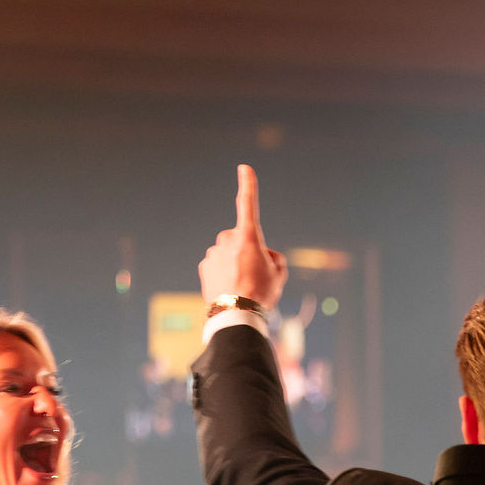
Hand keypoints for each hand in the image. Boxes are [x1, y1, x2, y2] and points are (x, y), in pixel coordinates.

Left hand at [198, 164, 288, 309]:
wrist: (236, 315)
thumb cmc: (261, 293)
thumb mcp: (279, 275)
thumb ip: (275, 259)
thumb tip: (265, 256)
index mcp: (248, 236)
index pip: (248, 204)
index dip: (248, 185)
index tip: (244, 169)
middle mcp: (228, 240)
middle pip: (241, 238)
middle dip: (249, 249)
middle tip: (258, 273)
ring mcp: (214, 253)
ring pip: (229, 253)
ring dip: (237, 263)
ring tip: (245, 286)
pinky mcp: (205, 266)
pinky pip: (218, 265)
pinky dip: (225, 274)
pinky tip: (231, 290)